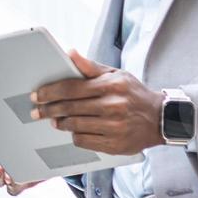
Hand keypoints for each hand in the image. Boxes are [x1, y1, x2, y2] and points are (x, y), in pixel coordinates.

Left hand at [31, 49, 164, 155]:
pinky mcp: (115, 145)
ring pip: (75, 126)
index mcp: (110, 86)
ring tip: (54, 120)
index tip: (38, 95)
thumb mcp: (115, 74)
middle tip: (37, 111)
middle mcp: (113, 107)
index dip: (50, 92)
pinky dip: (75, 136)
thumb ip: (90, 66)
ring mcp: (114, 128)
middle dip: (49, 109)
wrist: (160, 119)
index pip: (71, 88)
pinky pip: (85, 141)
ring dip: (61, 123)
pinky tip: (73, 131)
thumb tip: (70, 53)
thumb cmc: (133, 93)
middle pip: (70, 108)